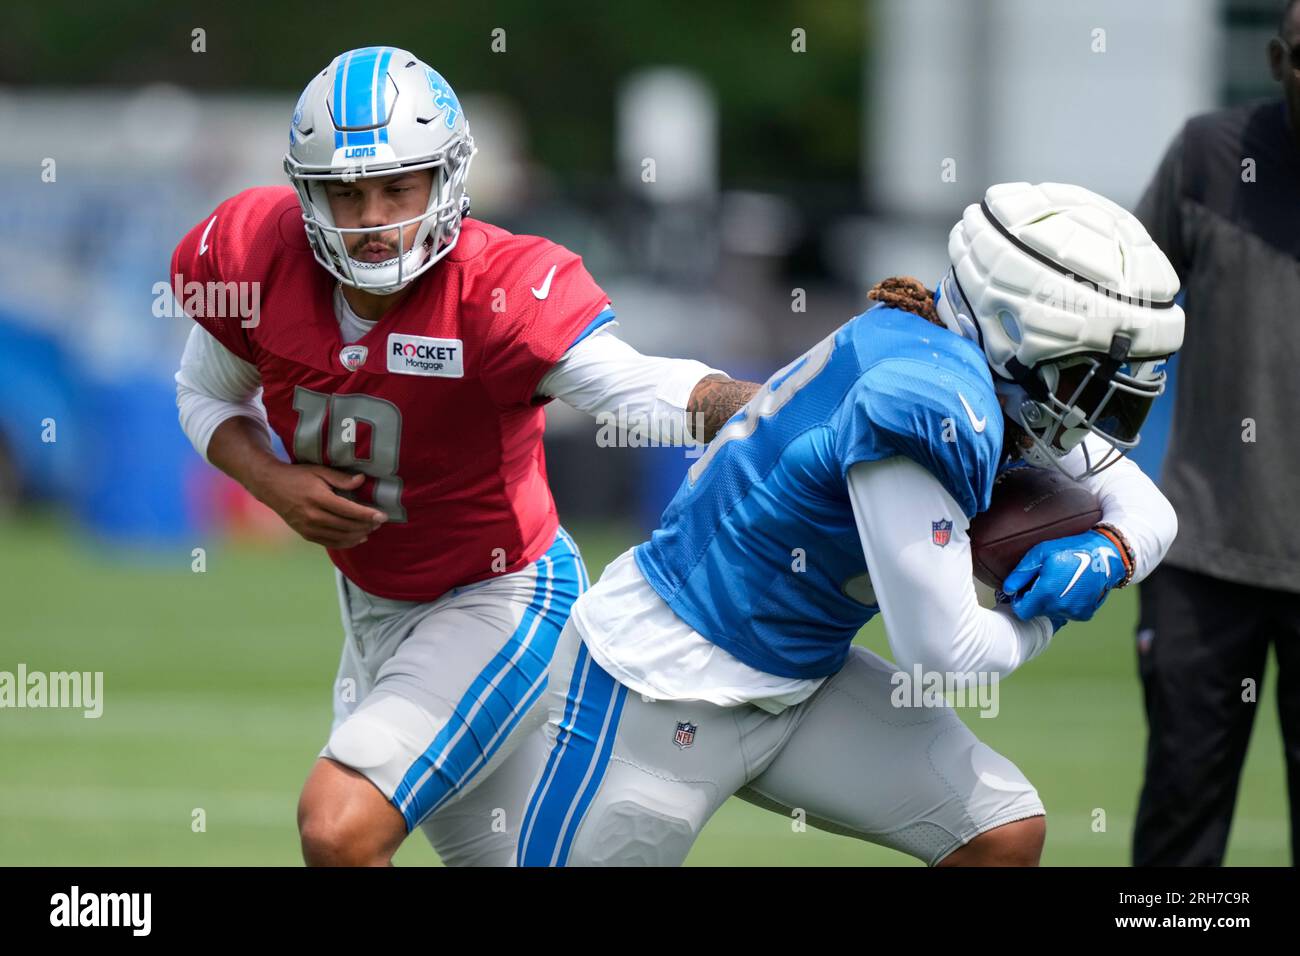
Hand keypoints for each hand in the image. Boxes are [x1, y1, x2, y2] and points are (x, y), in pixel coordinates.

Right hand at [248, 462, 385, 548]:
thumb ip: (341, 478)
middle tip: (380, 522)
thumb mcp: (319, 470)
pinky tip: (358, 539)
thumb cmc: (298, 475)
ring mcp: (308, 527)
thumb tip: (362, 480)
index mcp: (318, 497)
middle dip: (366, 526)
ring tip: (371, 530)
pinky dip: (346, 543)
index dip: (368, 515)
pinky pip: (329, 543)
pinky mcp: (305, 534)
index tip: (383, 516)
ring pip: (339, 537)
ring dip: (358, 535)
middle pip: (346, 525)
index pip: (349, 510)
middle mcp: (312, 515)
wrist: (271, 486)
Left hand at [1002, 529, 1125, 624]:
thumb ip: (1021, 573)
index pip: (1022, 611)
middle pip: (1036, 611)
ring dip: (1051, 601)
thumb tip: (1007, 590)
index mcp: (1046, 593)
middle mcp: (1059, 607)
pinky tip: (1071, 589)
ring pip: (1051, 613)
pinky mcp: (1084, 614)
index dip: (1020, 600)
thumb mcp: (1041, 553)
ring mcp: (1073, 612)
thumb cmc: (1070, 550)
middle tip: (1044, 580)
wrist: (1105, 555)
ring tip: (1060, 582)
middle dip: (1035, 599)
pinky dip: (1066, 604)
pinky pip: (1067, 613)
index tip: (1025, 589)